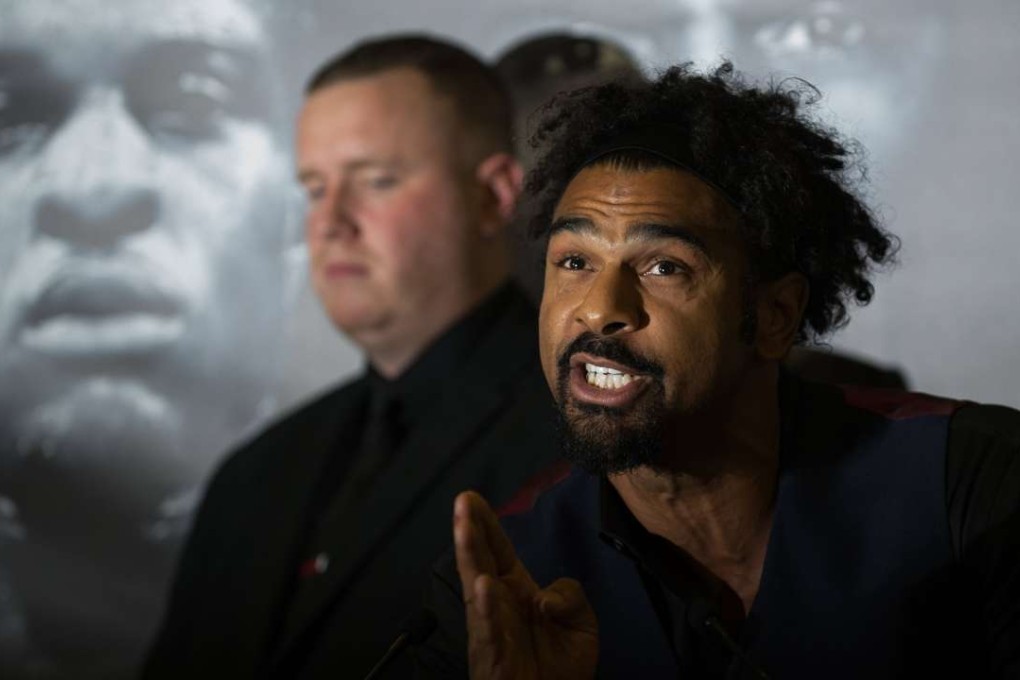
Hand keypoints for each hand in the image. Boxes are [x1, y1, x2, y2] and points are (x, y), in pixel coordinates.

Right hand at [453, 491, 597, 679]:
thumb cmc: (561, 667)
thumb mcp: (582, 624)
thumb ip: (572, 596)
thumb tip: (547, 595)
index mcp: (515, 591)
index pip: (498, 550)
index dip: (486, 524)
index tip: (472, 498)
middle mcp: (497, 605)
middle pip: (480, 560)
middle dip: (470, 531)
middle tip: (463, 502)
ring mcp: (491, 629)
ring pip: (477, 590)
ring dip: (470, 558)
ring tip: (465, 530)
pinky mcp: (492, 656)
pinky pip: (489, 631)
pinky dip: (487, 610)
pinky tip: (484, 587)